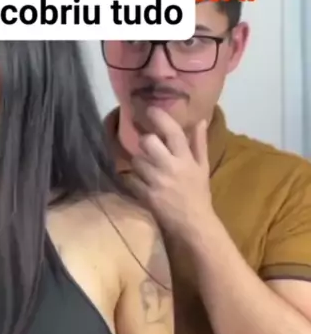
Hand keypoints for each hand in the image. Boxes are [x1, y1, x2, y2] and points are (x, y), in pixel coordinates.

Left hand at [127, 107, 214, 243]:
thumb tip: (200, 120)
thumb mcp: (202, 167)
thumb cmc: (198, 193)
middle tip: (146, 146)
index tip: (149, 110)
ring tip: (144, 167)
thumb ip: (199, 143)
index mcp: (186, 158)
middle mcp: (171, 167)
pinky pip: (131, 180)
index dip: (159, 117)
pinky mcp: (147, 195)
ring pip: (136, 161)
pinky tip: (136, 181)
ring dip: (137, 162)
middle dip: (144, 142)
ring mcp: (157, 181)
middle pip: (148, 142)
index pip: (172, 131)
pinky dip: (130, 179)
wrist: (194, 223)